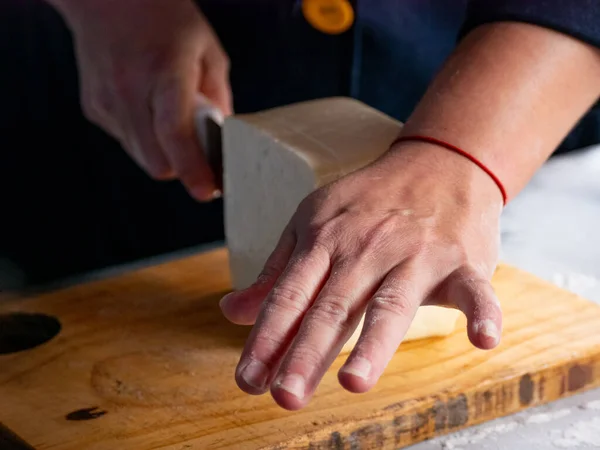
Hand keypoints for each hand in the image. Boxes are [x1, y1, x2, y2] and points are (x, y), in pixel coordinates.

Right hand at [55, 0, 231, 200]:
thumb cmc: (162, 17)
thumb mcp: (206, 48)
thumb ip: (219, 95)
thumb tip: (224, 136)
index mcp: (165, 71)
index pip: (176, 134)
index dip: (193, 169)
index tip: (207, 191)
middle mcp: (129, 91)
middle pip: (158, 162)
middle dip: (183, 168)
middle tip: (201, 157)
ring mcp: (107, 102)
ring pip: (142, 158)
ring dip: (164, 153)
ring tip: (171, 119)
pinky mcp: (94, 110)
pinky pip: (128, 142)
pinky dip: (145, 138)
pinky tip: (148, 109)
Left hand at [220, 141, 503, 409]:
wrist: (437, 161)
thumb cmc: (370, 200)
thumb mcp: (313, 223)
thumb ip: (277, 271)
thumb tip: (232, 312)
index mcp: (325, 239)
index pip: (291, 295)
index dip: (267, 337)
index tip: (247, 380)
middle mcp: (365, 248)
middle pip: (332, 306)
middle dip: (306, 353)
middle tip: (283, 396)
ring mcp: (415, 254)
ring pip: (391, 302)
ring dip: (373, 343)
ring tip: (353, 383)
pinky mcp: (461, 260)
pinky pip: (473, 288)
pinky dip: (482, 312)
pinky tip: (483, 340)